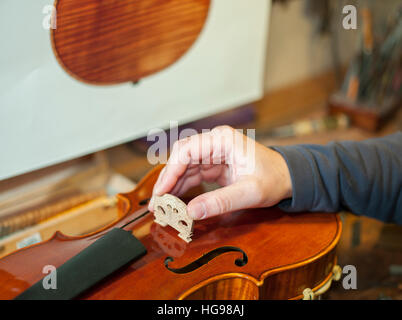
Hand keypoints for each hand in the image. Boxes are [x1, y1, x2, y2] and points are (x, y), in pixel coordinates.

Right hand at [149, 126, 291, 219]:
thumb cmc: (274, 178)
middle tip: (158, 201)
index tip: (161, 191)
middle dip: (168, 178)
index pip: (187, 150)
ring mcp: (213, 153)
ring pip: (184, 166)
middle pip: (181, 157)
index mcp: (223, 140)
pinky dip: (183, 187)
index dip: (171, 171)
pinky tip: (176, 200)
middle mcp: (215, 143)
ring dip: (173, 184)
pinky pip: (192, 174)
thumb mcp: (249, 192)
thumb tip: (191, 213)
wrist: (287, 177)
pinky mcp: (214, 164)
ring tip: (163, 205)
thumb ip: (220, 202)